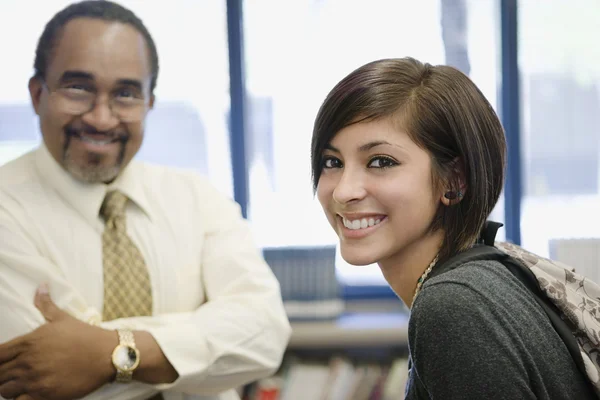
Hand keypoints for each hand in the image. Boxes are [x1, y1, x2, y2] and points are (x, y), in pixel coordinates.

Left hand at [0, 284, 116, 399]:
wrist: (107, 354)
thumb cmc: (85, 336)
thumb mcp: (63, 318)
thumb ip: (46, 305)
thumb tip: (41, 286)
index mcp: (29, 342)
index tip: (4, 361)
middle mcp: (28, 361)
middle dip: (2, 375)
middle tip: (14, 374)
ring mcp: (35, 379)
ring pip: (5, 391)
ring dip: (10, 388)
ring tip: (21, 385)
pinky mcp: (45, 394)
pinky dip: (21, 399)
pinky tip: (30, 394)